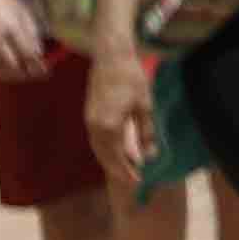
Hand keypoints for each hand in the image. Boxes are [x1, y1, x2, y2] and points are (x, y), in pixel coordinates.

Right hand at [0, 0, 48, 83]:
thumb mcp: (24, 14)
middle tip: (33, 75)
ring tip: (20, 76)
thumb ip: (32, 35)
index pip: (27, 54)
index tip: (45, 72)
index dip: (37, 66)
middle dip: (25, 74)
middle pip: (12, 65)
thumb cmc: (6, 4)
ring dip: (10, 76)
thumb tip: (39, 55)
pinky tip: (2, 73)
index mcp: (12, 27)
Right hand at [81, 54, 155, 187]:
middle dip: (118, 170)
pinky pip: (96, 140)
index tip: (138, 182)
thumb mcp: (145, 106)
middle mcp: (94, 126)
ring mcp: (89, 120)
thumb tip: (150, 156)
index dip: (126, 171)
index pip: (117, 156)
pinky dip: (106, 150)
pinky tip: (116, 153)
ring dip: (110, 161)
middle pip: (105, 156)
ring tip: (125, 171)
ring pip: (98, 149)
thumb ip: (146, 132)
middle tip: (133, 182)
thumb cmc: (131, 78)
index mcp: (108, 126)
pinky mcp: (89, 115)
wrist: (111, 58)